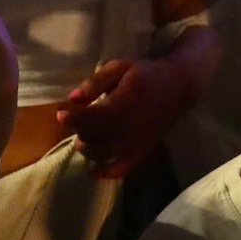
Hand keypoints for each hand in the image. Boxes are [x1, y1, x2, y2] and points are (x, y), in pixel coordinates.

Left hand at [56, 56, 194, 179]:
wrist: (179, 85)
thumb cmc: (147, 73)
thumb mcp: (120, 66)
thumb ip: (95, 82)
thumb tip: (72, 99)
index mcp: (122, 103)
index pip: (88, 118)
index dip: (70, 119)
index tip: (61, 115)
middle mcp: (128, 126)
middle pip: (93, 138)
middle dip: (79, 131)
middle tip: (78, 122)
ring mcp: (136, 141)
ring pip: (103, 154)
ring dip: (88, 150)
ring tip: (84, 139)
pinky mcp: (143, 151)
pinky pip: (123, 169)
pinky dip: (106, 173)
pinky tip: (94, 171)